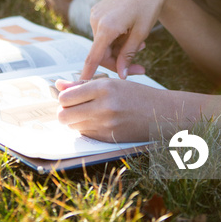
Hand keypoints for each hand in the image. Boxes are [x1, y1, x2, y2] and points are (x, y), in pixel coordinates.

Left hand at [56, 77, 170, 142]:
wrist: (161, 113)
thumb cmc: (136, 94)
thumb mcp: (112, 83)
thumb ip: (83, 84)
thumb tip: (59, 85)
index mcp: (104, 87)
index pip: (67, 97)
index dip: (64, 98)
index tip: (69, 96)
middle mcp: (104, 106)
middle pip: (64, 115)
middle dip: (64, 111)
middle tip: (72, 107)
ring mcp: (106, 125)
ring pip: (72, 126)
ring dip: (74, 120)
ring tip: (88, 112)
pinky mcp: (109, 139)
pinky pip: (85, 135)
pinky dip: (86, 128)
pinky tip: (98, 121)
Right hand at [79, 0, 173, 80]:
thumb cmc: (148, 7)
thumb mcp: (141, 34)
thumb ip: (128, 55)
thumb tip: (121, 76)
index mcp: (106, 26)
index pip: (93, 56)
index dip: (88, 73)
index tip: (80, 88)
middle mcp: (96, 19)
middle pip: (102, 52)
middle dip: (119, 62)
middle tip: (141, 68)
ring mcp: (96, 14)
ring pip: (104, 44)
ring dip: (120, 49)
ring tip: (141, 44)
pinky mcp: (98, 11)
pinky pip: (104, 33)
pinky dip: (116, 39)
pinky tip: (130, 33)